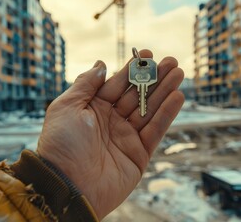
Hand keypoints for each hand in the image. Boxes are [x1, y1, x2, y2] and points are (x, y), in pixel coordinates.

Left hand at [37, 50, 183, 218]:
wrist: (67, 185)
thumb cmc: (61, 144)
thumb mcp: (66, 107)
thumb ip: (85, 84)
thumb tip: (101, 64)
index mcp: (93, 109)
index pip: (117, 84)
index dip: (132, 70)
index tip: (148, 55)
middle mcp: (111, 122)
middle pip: (136, 95)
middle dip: (154, 78)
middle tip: (171, 62)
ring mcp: (126, 138)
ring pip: (149, 110)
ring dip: (165, 92)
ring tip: (179, 74)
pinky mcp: (138, 155)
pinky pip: (155, 131)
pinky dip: (167, 114)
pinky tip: (177, 97)